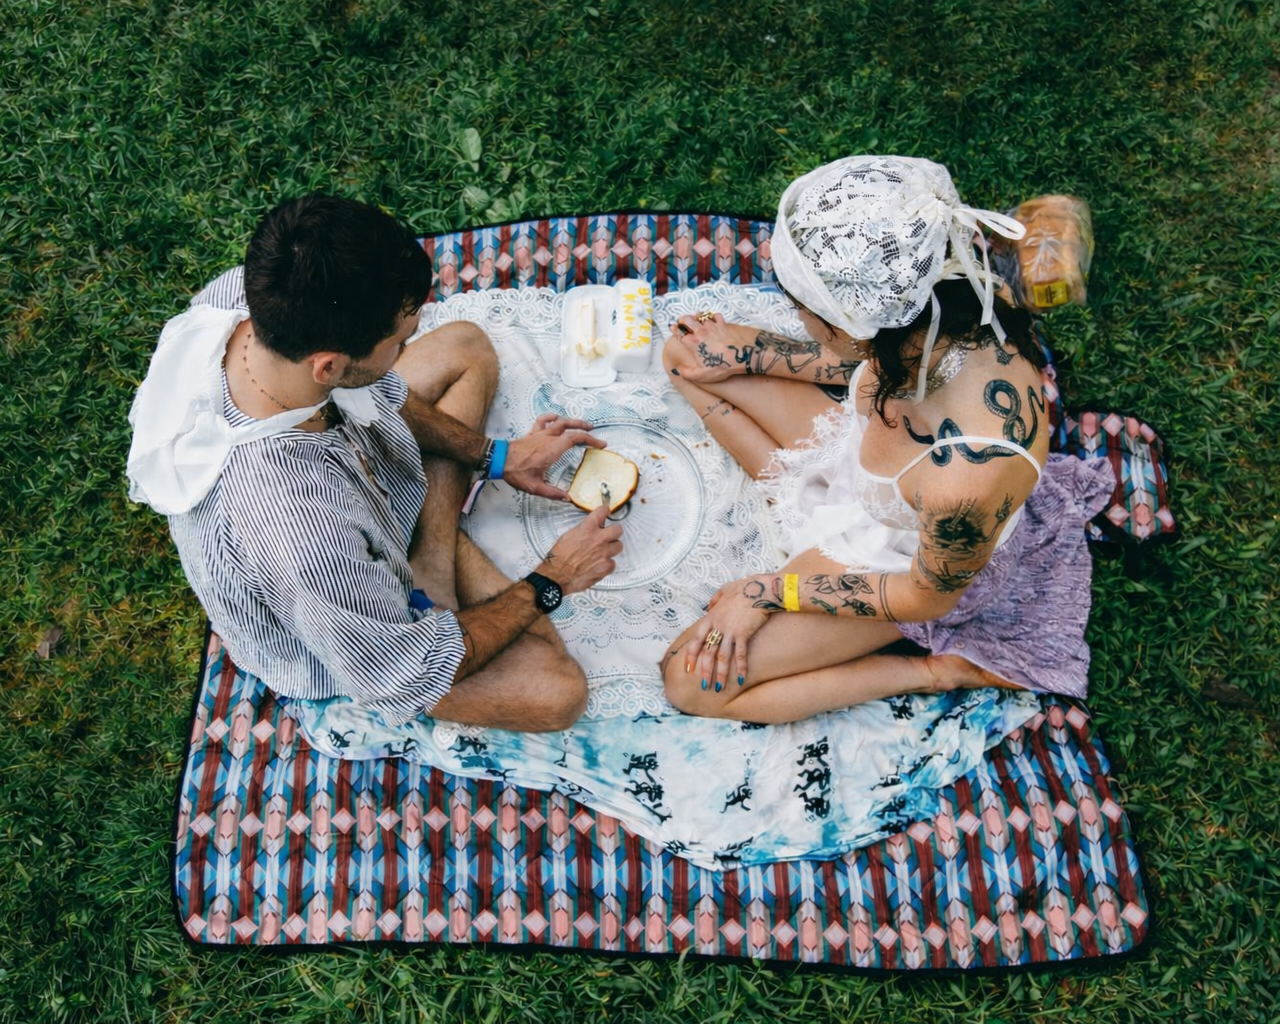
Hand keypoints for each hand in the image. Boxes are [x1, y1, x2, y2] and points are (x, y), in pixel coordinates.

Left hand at [503, 414, 606, 498]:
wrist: (499, 460)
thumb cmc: (516, 472)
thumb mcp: (535, 487)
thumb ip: (552, 493)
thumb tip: (566, 498)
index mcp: (553, 450)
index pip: (576, 439)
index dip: (591, 440)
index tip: (600, 444)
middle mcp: (548, 438)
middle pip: (571, 427)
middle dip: (585, 428)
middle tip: (595, 432)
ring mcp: (540, 434)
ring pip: (559, 422)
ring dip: (572, 421)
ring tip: (581, 423)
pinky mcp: (532, 433)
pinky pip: (542, 421)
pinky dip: (550, 417)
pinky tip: (555, 417)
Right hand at [537, 503, 623, 593]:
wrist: (557, 575)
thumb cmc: (559, 557)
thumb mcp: (569, 535)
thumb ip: (583, 530)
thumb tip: (591, 528)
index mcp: (587, 528)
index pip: (603, 511)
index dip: (604, 511)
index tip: (605, 512)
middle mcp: (598, 539)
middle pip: (618, 529)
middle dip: (614, 532)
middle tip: (609, 535)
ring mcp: (604, 553)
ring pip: (618, 546)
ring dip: (612, 548)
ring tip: (603, 552)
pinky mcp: (606, 567)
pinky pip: (613, 563)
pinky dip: (607, 564)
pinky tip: (599, 565)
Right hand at [662, 313, 758, 383]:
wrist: (742, 357)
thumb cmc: (722, 366)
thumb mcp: (702, 376)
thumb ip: (687, 373)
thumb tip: (678, 369)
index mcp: (693, 343)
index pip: (679, 332)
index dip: (674, 330)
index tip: (673, 329)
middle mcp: (700, 332)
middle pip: (687, 319)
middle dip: (682, 320)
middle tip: (683, 323)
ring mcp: (712, 326)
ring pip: (700, 316)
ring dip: (697, 318)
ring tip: (697, 322)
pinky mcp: (723, 324)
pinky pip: (715, 316)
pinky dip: (712, 317)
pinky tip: (713, 321)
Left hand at [685, 575, 774, 692]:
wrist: (760, 589)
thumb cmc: (743, 588)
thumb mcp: (724, 590)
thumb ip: (714, 600)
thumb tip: (709, 606)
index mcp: (710, 617)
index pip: (696, 640)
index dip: (691, 656)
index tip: (688, 669)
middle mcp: (718, 626)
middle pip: (708, 652)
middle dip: (705, 671)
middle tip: (704, 686)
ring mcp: (730, 631)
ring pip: (722, 657)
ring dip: (720, 674)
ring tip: (718, 688)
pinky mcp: (743, 634)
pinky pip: (740, 654)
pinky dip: (740, 667)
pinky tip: (741, 678)